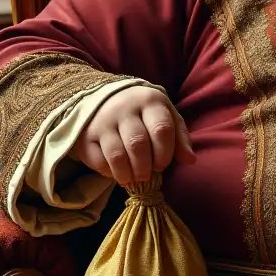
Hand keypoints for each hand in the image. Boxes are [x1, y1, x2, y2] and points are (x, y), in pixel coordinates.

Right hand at [71, 86, 195, 184]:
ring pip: (117, 155)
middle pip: (138, 144)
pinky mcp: (85, 136)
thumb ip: (179, 137)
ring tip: (133, 178)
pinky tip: (117, 173)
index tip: (162, 165)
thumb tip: (190, 160)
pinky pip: (97, 161)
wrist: (102, 97)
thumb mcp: (165, 116)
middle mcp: (124, 109)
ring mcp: (102, 121)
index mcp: (149, 101)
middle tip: (147, 174)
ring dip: (128, 173)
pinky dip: (109, 172)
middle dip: (146, 167)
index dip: (164, 153)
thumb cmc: (142, 113)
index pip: (161, 129)